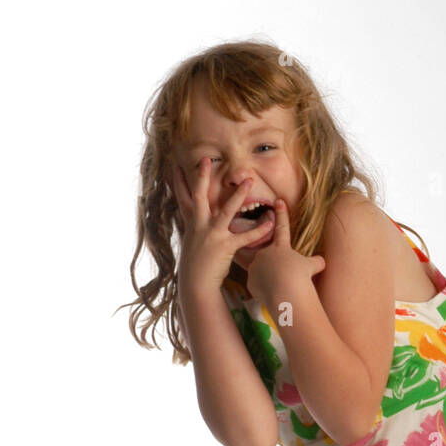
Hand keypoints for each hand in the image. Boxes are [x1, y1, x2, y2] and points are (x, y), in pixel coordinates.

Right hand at [169, 159, 274, 297]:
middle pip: (200, 196)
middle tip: (206, 159)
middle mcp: (199, 226)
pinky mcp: (225, 247)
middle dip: (202, 177)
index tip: (175, 165)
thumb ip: (196, 229)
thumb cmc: (194, 266)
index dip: (178, 181)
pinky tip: (270, 223)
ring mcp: (212, 235)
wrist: (196, 285)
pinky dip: (259, 230)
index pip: (182, 198)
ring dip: (238, 195)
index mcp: (191, 224)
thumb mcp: (191, 244)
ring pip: (226, 210)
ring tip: (249, 181)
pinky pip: (245, 237)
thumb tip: (197, 222)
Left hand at [245, 198, 325, 308]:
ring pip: (264, 272)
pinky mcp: (250, 281)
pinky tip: (273, 295)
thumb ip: (315, 262)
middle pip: (271, 258)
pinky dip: (265, 290)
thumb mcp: (313, 267)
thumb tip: (322, 261)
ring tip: (281, 289)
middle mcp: (265, 253)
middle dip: (278, 268)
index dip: (281, 214)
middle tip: (287, 278)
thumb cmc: (301, 278)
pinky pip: (258, 286)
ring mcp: (256, 266)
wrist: (285, 293)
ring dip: (272, 279)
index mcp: (280, 246)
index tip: (278, 201)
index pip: (282, 227)